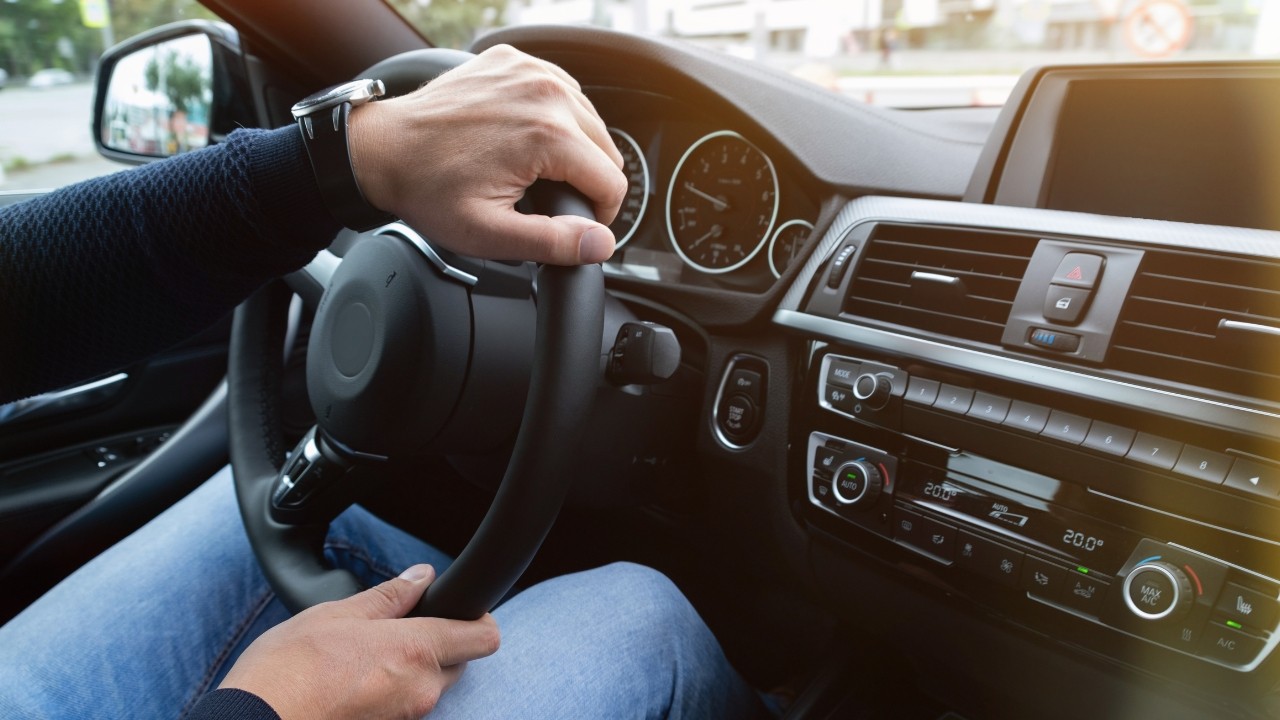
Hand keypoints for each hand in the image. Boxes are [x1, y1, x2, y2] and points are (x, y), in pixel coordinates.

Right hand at [219, 565, 499, 719]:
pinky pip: (405, 706)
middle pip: (458, 661)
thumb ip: (390, 597)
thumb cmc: (288, 669)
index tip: (462, 609)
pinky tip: (355, 683)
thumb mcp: (338, 615)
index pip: (483, 637)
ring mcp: (407, 717)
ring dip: (410, 670)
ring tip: (364, 658)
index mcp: (416, 651)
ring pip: (429, 686)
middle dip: (437, 643)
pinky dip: (391, 693)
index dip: (478, 619)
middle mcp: (422, 691)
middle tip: (395, 630)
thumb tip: (422, 576)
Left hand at [349, 44, 626, 265]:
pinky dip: (556, 118)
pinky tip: (527, 138)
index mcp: (547, 135)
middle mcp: (546, 93)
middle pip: (607, 149)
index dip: (600, 216)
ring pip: (590, 120)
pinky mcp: (517, 61)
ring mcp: (531, 70)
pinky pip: (563, 93)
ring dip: (575, 149)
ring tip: (535, 171)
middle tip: (548, 201)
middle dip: (587, 181)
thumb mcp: (489, 233)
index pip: (612, 182)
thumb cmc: (427, 188)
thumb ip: (553, 242)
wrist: (382, 148)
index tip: (574, 226)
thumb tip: (600, 243)